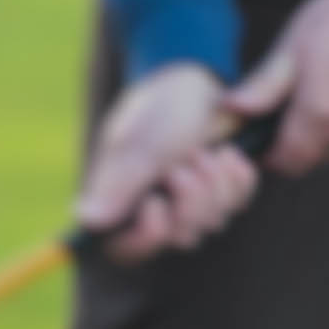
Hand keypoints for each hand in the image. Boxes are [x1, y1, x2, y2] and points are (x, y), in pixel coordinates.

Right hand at [76, 60, 263, 261]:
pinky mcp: (223, 191)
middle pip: (183, 237)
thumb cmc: (157, 109)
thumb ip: (118, 182)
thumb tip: (88, 221)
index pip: (128, 250)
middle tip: (185, 161)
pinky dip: (236, 175)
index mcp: (123, 201)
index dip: (148, 236)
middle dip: (191, 196)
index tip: (156, 203)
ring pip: (215, 222)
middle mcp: (156, 209)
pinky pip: (239, 201)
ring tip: (202, 150)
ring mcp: (193, 203)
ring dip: (214, 180)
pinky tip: (225, 152)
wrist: (193, 79)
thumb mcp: (138, 144)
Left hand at [233, 0, 328, 179]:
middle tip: (289, 113)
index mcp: (319, 113)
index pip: (288, 162)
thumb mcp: (292, 46)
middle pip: (313, 160)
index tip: (264, 142)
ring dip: (324, 134)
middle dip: (296, 145)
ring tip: (322, 94)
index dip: (271, 156)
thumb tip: (229, 109)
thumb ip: (262, 87)